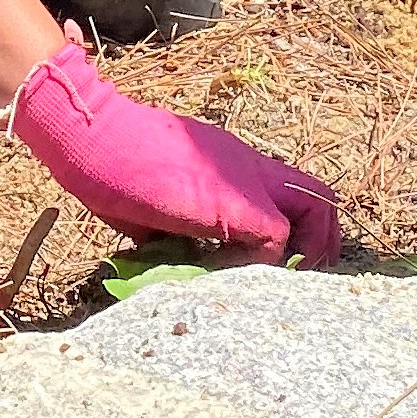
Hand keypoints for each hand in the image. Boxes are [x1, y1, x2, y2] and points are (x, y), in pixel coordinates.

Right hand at [6, 35, 340, 263]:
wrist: (95, 138)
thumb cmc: (109, 165)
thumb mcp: (156, 201)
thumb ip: (179, 229)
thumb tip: (176, 264)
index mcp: (231, 164)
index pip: (289, 193)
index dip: (295, 231)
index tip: (274, 262)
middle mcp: (249, 166)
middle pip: (322, 198)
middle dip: (319, 244)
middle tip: (292, 275)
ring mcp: (246, 180)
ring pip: (317, 210)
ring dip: (305, 252)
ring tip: (274, 279)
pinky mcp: (235, 204)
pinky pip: (278, 239)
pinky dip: (264, 263)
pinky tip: (229, 271)